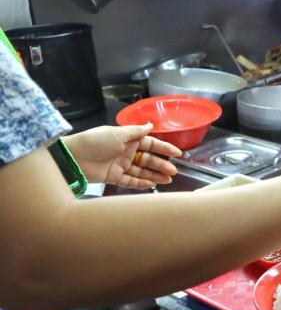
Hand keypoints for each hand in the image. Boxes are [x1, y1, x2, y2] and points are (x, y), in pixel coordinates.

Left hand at [62, 124, 181, 188]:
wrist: (73, 157)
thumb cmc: (95, 142)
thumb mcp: (118, 133)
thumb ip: (136, 131)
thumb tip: (150, 125)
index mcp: (128, 140)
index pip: (151, 144)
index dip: (164, 149)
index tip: (177, 154)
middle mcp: (126, 152)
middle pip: (148, 159)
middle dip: (161, 165)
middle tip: (174, 171)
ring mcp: (121, 165)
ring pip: (142, 171)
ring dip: (155, 175)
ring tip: (168, 180)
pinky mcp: (114, 177)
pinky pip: (131, 181)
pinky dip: (141, 183)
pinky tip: (152, 184)